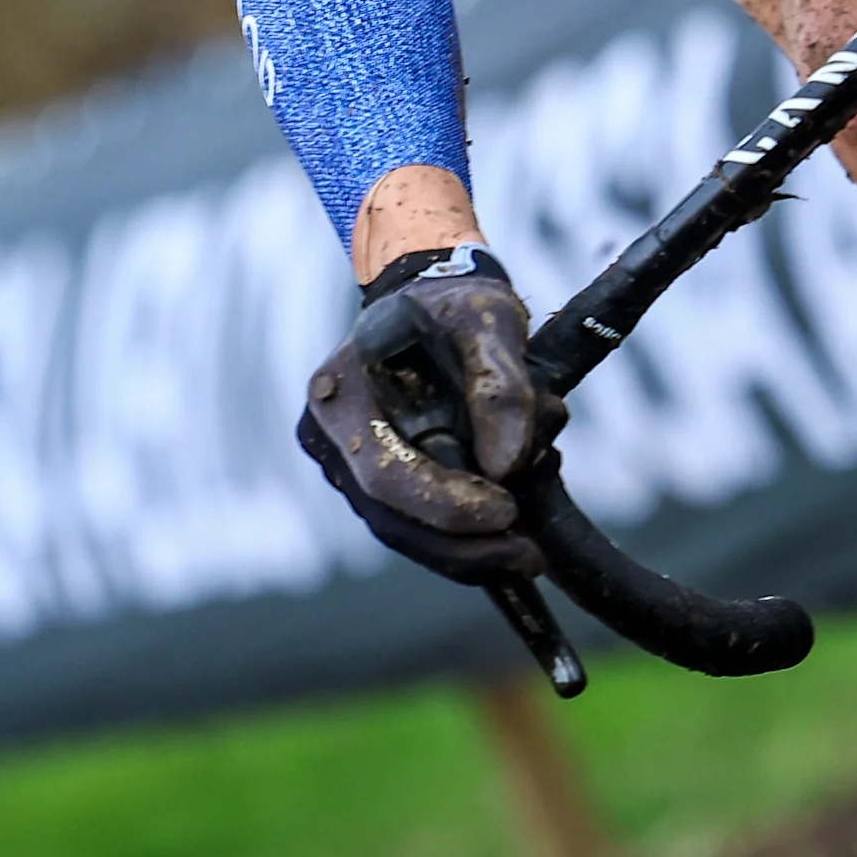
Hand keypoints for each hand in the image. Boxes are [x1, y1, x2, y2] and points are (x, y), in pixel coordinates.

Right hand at [297, 245, 567, 583]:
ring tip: (526, 553)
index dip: (444, 504)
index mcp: (340, 390)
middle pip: (389, 517)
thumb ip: (501, 385)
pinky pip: (408, 522)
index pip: (384, 472)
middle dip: (462, 546)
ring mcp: (344, 462)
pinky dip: (457, 537)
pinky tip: (505, 535)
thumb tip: (507, 466)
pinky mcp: (369, 478)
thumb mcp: (489, 322)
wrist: (431, 299)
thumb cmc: (456, 303)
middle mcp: (329, 435)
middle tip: (528, 557)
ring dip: (464, 552)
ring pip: (400, 530)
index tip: (507, 510)